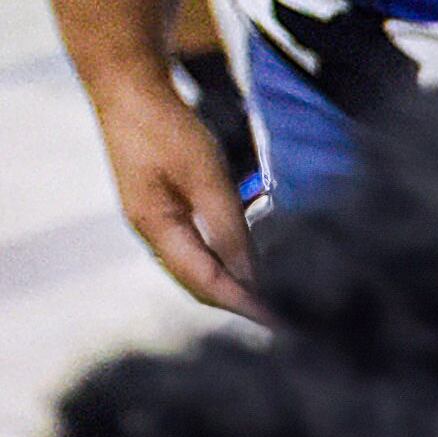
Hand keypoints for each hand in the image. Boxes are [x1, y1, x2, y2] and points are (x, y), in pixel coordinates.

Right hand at [92, 79, 258, 317]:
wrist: (128, 86)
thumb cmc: (165, 126)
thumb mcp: (206, 178)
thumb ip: (229, 231)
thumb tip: (251, 278)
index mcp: (155, 229)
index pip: (205, 284)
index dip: (244, 305)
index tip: (280, 322)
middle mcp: (151, 231)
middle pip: (198, 284)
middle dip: (239, 302)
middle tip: (281, 315)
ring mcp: (154, 220)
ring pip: (197, 269)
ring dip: (232, 285)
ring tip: (269, 297)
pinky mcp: (162, 207)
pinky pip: (194, 248)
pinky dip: (221, 262)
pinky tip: (246, 263)